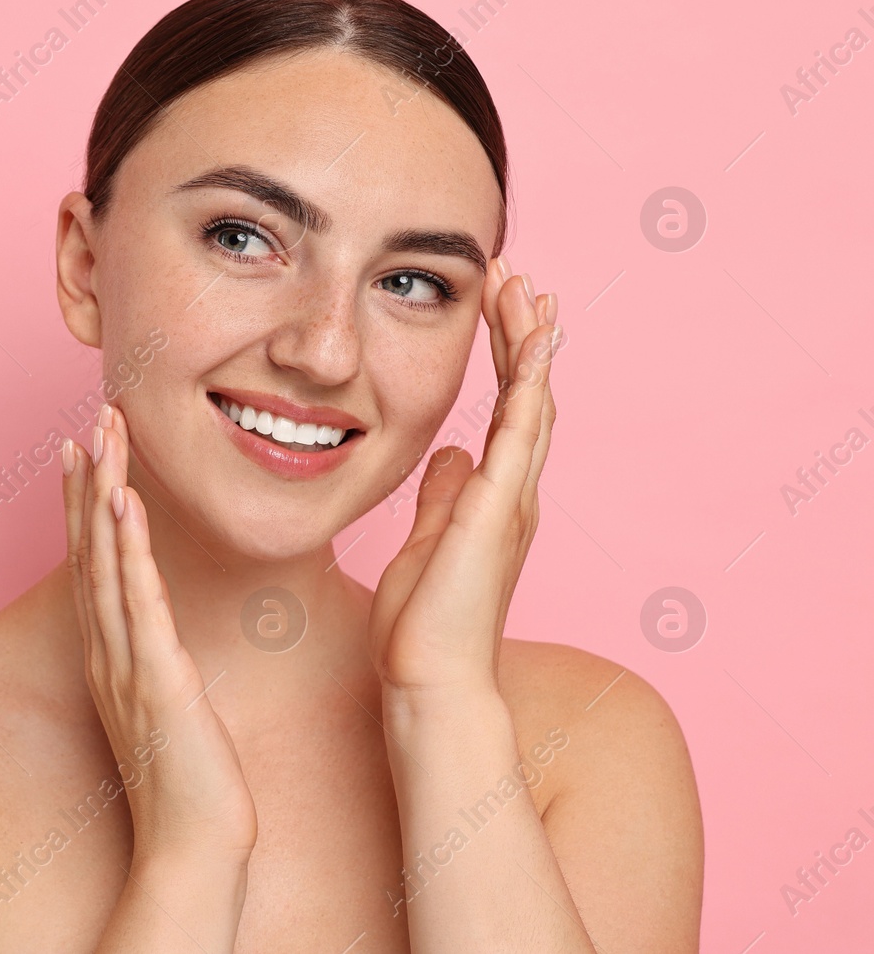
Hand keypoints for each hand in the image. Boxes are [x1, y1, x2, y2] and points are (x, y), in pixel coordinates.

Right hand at [62, 405, 257, 865]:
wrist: (193, 847)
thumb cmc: (189, 783)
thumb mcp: (169, 706)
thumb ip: (160, 663)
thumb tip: (165, 637)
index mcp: (110, 654)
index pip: (91, 562)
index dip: (83, 501)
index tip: (82, 446)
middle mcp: (106, 651)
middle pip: (89, 548)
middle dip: (88, 477)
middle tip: (89, 416)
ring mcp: (125, 663)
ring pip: (105, 561)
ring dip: (101, 491)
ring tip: (102, 432)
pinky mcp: (154, 679)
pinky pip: (138, 601)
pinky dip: (127, 548)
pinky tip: (124, 502)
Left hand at [368, 261, 559, 695]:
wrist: (429, 679)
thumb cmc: (423, 625)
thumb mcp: (427, 541)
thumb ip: (442, 497)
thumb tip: (445, 456)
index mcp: (493, 497)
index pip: (504, 411)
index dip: (503, 357)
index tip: (497, 308)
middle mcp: (513, 492)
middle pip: (527, 395)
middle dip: (522, 333)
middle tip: (519, 277)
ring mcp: (511, 499)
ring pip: (532, 402)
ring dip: (529, 343)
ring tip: (528, 287)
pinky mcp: (499, 507)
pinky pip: (521, 432)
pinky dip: (530, 383)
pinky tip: (533, 342)